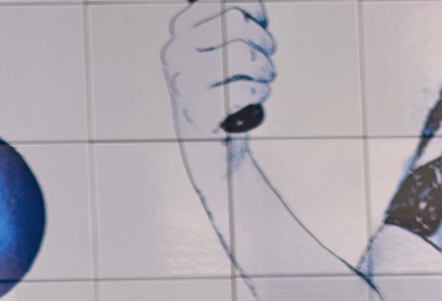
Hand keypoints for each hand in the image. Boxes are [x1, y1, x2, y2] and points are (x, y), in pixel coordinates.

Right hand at [166, 0, 274, 144]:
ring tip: (264, 79)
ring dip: (265, 68)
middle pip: (236, 23)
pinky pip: (242, 90)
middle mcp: (175, 52)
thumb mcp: (228, 47)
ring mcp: (183, 83)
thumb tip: (249, 6)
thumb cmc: (226, 90)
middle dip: (263, 41)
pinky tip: (257, 96)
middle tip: (266, 61)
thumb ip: (237, 19)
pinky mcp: (196, 113)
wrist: (214, 147)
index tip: (261, 28)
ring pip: (242, 54)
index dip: (255, 12)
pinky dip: (259, 92)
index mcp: (181, 29)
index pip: (227, 1)